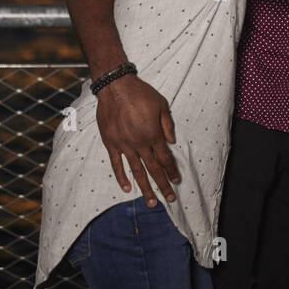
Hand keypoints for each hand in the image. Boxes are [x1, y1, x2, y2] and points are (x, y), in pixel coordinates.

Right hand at [95, 74, 179, 204]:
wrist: (115, 86)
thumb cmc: (140, 93)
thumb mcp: (161, 104)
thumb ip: (167, 124)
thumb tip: (172, 142)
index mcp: (153, 134)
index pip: (165, 158)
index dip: (172, 171)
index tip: (176, 181)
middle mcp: (139, 143)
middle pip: (153, 169)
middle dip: (163, 185)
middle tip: (169, 199)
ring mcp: (124, 145)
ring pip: (136, 171)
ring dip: (145, 188)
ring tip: (151, 202)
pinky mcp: (111, 143)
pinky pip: (117, 164)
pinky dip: (122, 177)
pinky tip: (127, 189)